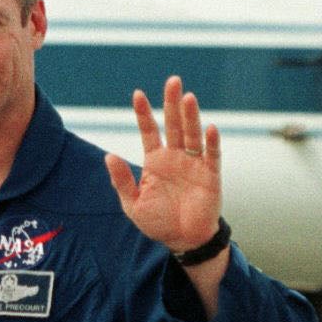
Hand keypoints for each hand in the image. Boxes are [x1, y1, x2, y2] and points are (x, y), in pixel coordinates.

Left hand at [107, 77, 220, 252]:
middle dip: (172, 104)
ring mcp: (194, 164)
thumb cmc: (157, 221)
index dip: (143, 114)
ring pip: (192, 134)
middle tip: (172, 81)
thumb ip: (122, 179)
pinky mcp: (210, 175)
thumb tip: (109, 155)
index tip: (137, 94)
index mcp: (155, 162)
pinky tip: (209, 127)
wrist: (182, 239)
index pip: (149, 131)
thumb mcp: (132, 203)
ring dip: (190, 116)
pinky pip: (212, 155)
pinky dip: (211, 142)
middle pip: (173, 125)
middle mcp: (175, 157)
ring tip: (188, 96)